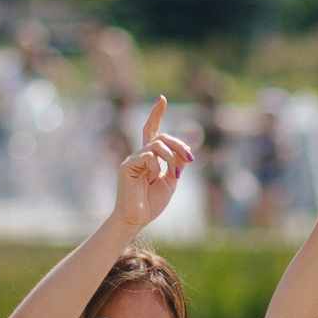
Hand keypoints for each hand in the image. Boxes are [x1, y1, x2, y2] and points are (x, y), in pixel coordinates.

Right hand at [113, 96, 195, 230]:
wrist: (137, 219)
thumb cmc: (151, 203)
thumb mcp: (171, 182)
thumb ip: (176, 165)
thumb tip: (186, 151)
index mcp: (149, 158)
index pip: (152, 131)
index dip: (156, 114)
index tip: (162, 98)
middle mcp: (140, 155)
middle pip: (160, 137)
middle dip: (178, 145)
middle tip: (190, 159)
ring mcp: (132, 160)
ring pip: (157, 145)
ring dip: (172, 158)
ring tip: (175, 174)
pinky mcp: (127, 166)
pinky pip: (147, 156)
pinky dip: (157, 166)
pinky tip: (155, 178)